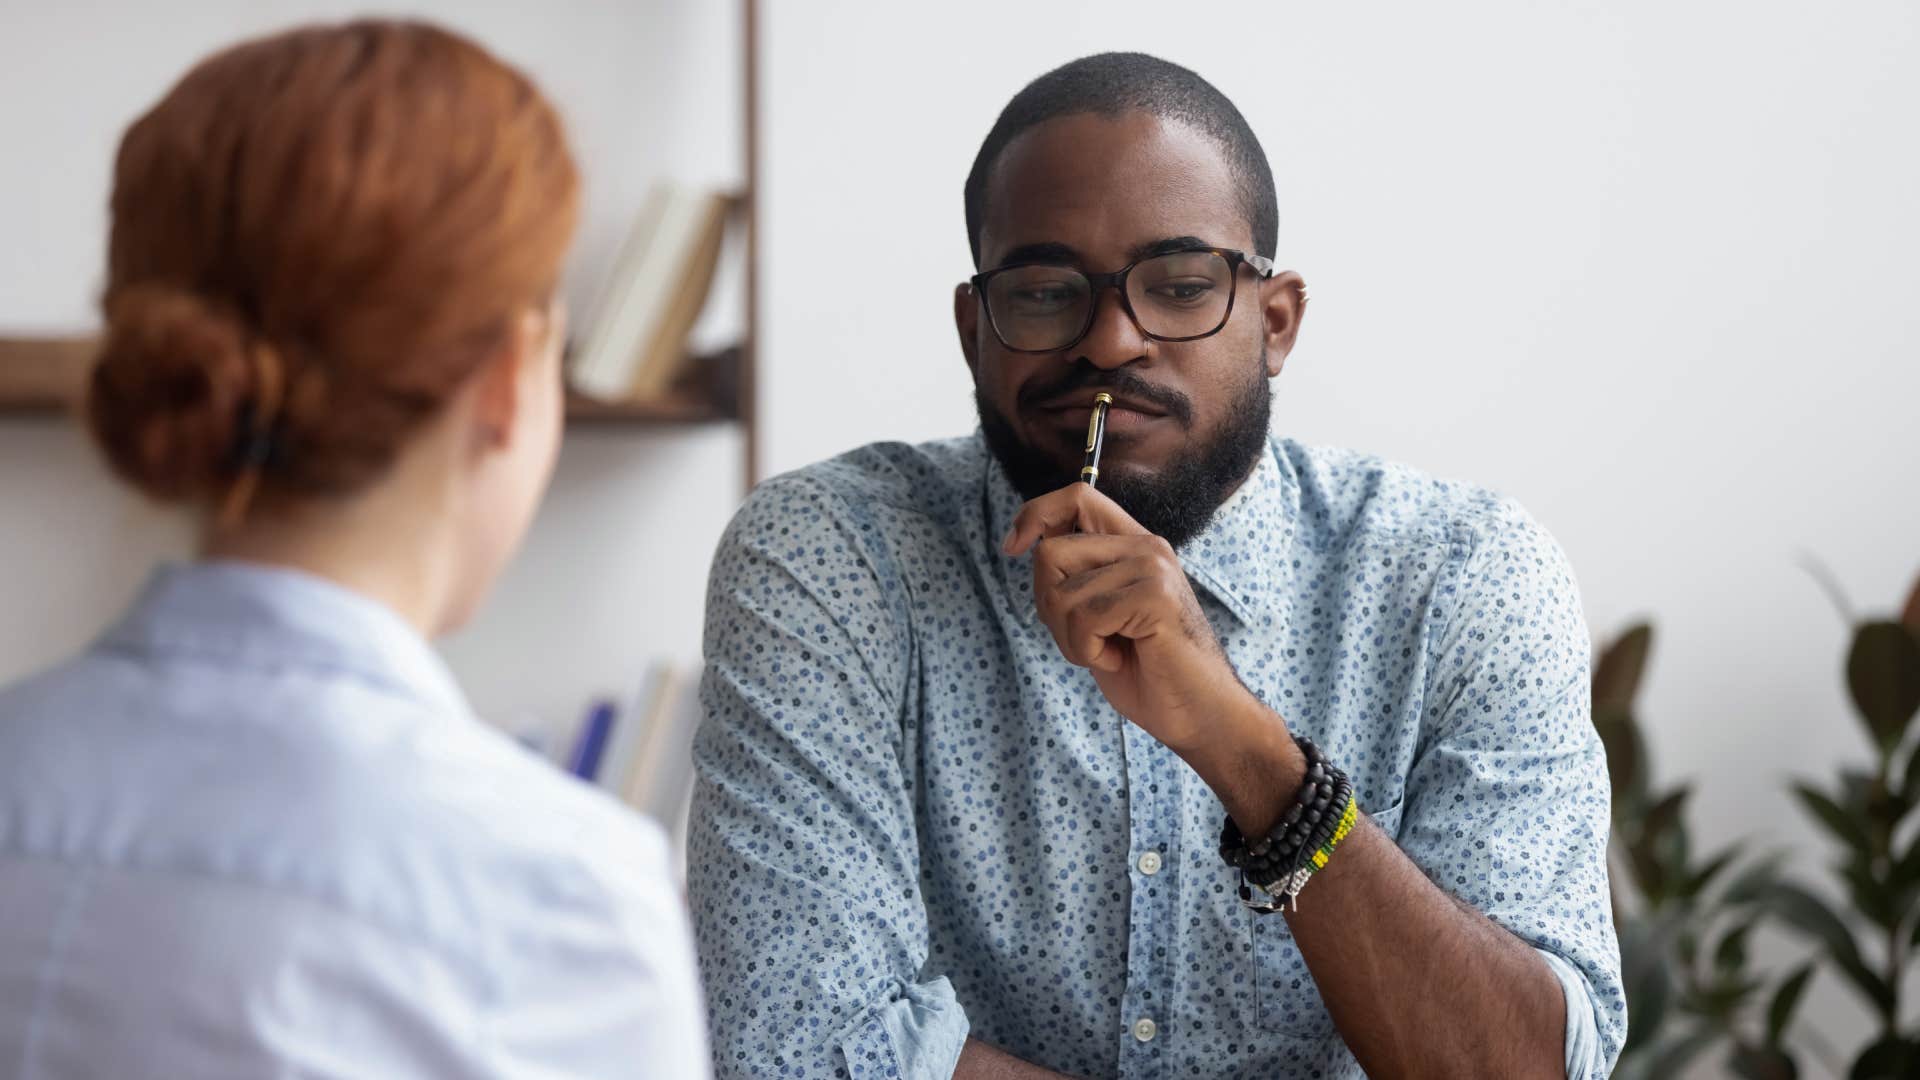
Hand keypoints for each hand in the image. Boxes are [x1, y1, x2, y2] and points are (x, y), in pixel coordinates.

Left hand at [1001, 483, 1249, 753]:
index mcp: (1134, 544)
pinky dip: (1087, 650)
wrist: (1198, 714)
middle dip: (1048, 605)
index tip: (1012, 548)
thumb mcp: (1099, 613)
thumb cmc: (1145, 670)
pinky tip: (1118, 659)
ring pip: (1061, 592)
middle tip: (1085, 638)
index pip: (1077, 496)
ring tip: (1107, 651)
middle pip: (1051, 552)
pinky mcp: (1155, 597)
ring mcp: (1153, 568)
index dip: (1035, 514)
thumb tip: (1026, 543)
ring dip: (1070, 638)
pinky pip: (1083, 618)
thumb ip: (1074, 576)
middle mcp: (1146, 547)